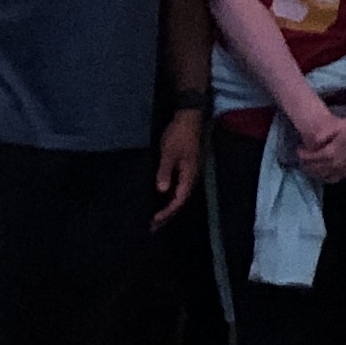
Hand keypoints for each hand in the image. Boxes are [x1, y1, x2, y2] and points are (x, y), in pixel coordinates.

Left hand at [153, 107, 202, 222]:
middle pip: (180, 201)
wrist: (189, 117)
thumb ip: (165, 172)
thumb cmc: (179, 135)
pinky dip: (169, 197)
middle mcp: (192, 177)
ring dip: (168, 207)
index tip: (154, 221)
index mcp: (189, 175)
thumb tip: (161, 191)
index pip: (179, 200)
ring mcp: (190, 173)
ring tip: (156, 217)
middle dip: (167, 215)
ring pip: (179, 195)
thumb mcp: (169, 153)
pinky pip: (178, 188)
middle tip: (153, 227)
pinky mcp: (186, 168)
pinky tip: (161, 199)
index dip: (167, 212)